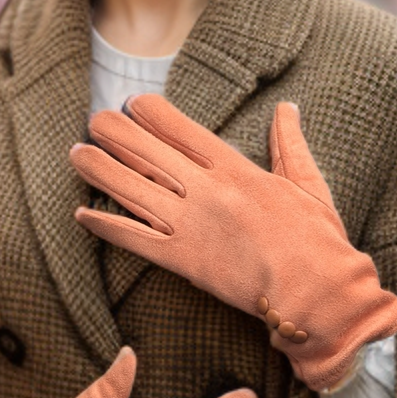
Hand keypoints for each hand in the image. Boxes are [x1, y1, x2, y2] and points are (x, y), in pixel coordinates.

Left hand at [70, 97, 396, 391]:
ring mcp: (191, 226)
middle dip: (117, 133)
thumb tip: (288, 108)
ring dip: (101, 170)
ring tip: (77, 154)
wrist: (318, 294)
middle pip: (150, 154)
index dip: (152, 114)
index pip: (183, 130)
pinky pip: (135, 239)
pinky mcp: (183, 261)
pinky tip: (82, 214)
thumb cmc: (319, 241)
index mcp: (237, 170)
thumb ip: (289, 144)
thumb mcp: (308, 183)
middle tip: (95, 120)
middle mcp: (207, 192)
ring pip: (134, 190)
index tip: (133, 103)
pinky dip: (106, 226)